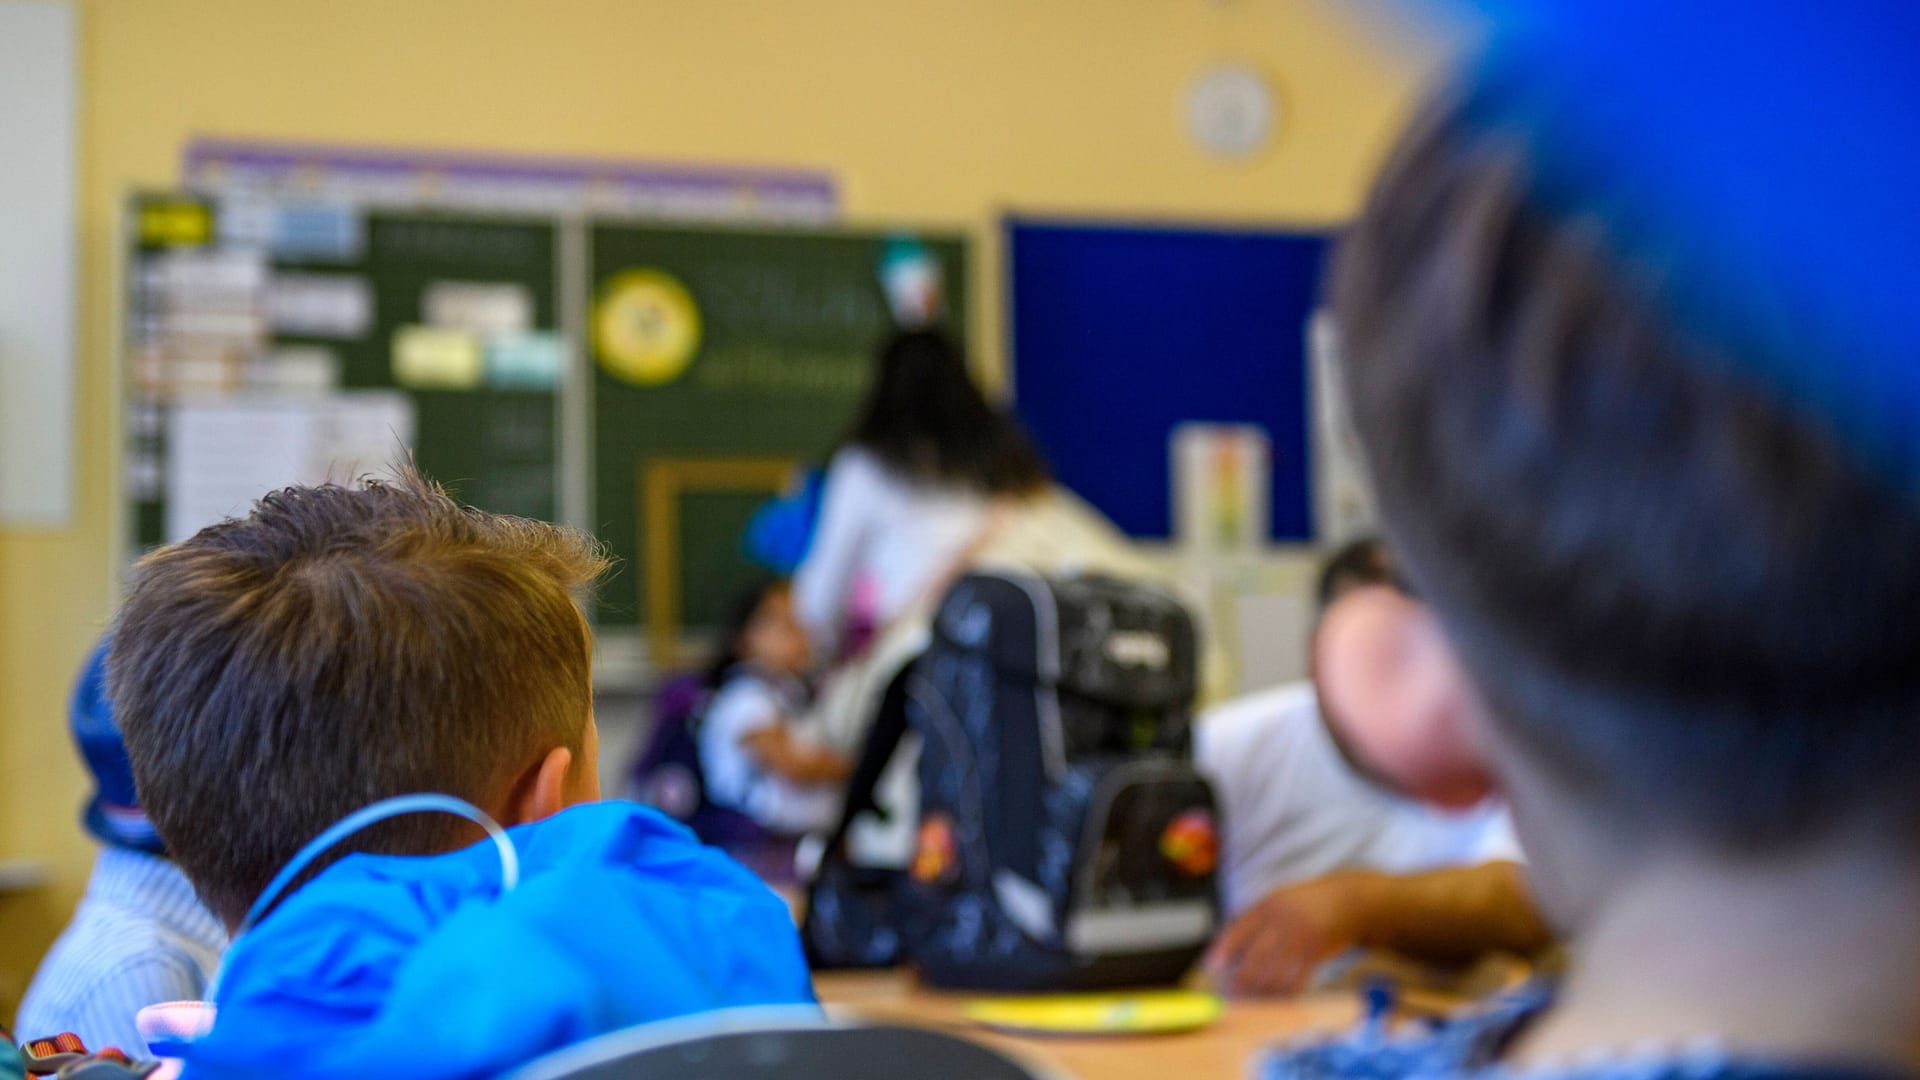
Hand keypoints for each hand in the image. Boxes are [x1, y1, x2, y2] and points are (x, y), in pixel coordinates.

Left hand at [1206, 871, 1377, 996]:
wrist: (1347, 901)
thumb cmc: (1307, 903)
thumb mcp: (1279, 900)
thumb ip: (1256, 919)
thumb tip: (1228, 945)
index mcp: (1267, 905)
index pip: (1238, 929)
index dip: (1222, 949)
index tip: (1211, 966)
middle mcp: (1282, 920)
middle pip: (1254, 956)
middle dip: (1241, 978)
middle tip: (1233, 992)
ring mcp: (1300, 936)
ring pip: (1275, 971)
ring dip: (1263, 990)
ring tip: (1254, 1000)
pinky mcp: (1317, 951)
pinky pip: (1297, 978)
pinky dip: (1286, 992)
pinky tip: (1279, 999)